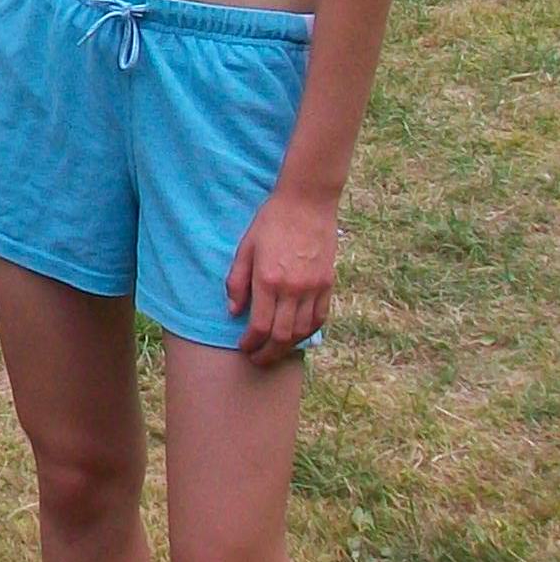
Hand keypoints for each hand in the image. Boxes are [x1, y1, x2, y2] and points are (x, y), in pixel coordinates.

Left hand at [226, 187, 338, 363]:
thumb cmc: (271, 221)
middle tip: (258, 359)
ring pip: (303, 331)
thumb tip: (233, 311)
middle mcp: (292, 288)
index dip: (250, 343)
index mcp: (268, 279)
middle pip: (282, 336)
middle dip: (268, 354)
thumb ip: (237, 282)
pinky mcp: (328, 283)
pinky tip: (297, 334)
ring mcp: (313, 288)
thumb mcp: (245, 247)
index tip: (244, 347)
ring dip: (288, 346)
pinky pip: (320, 317)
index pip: (260, 326)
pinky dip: (308, 331)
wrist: (307, 202)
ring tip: (276, 350)